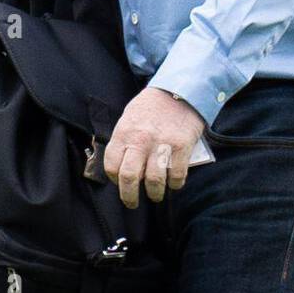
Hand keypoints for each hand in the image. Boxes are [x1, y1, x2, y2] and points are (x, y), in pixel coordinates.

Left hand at [103, 86, 205, 207]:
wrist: (179, 89)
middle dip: (129, 197)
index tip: (120, 183)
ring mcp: (162, 144)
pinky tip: (173, 183)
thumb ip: (124, 140)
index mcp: (124, 133)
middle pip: (129, 178)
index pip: (111, 165)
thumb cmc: (152, 106)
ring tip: (156, 195)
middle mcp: (141, 140)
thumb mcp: (129, 118)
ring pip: (154, 181)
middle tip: (132, 202)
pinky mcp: (181, 147)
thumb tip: (121, 165)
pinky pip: (176, 176)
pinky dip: (175, 184)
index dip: (114, 179)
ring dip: (154, 194)